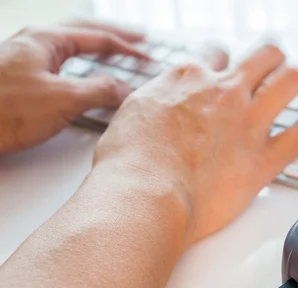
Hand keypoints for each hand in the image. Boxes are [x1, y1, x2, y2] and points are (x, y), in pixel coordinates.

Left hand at [0, 20, 147, 153]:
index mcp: (46, 40)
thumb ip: (100, 90)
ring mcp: (24, 59)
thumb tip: (123, 89)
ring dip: (96, 47)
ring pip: (69, 46)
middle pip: (83, 31)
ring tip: (115, 52)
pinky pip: (59, 63)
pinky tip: (84, 75)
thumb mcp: (64, 99)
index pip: (98, 37)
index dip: (128, 47)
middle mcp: (34, 43)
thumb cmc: (4, 110)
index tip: (148, 56)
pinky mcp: (18, 78)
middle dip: (113, 35)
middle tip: (137, 38)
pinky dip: (81, 65)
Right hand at [94, 44, 297, 243]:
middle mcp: (224, 92)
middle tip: (274, 67)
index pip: (215, 56)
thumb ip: (150, 107)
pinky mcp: (263, 158)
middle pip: (262, 56)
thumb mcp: (129, 117)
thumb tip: (151, 112)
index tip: (227, 71)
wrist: (144, 193)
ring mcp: (248, 122)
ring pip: (291, 81)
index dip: (224, 63)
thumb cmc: (128, 163)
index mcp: (188, 79)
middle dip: (271, 58)